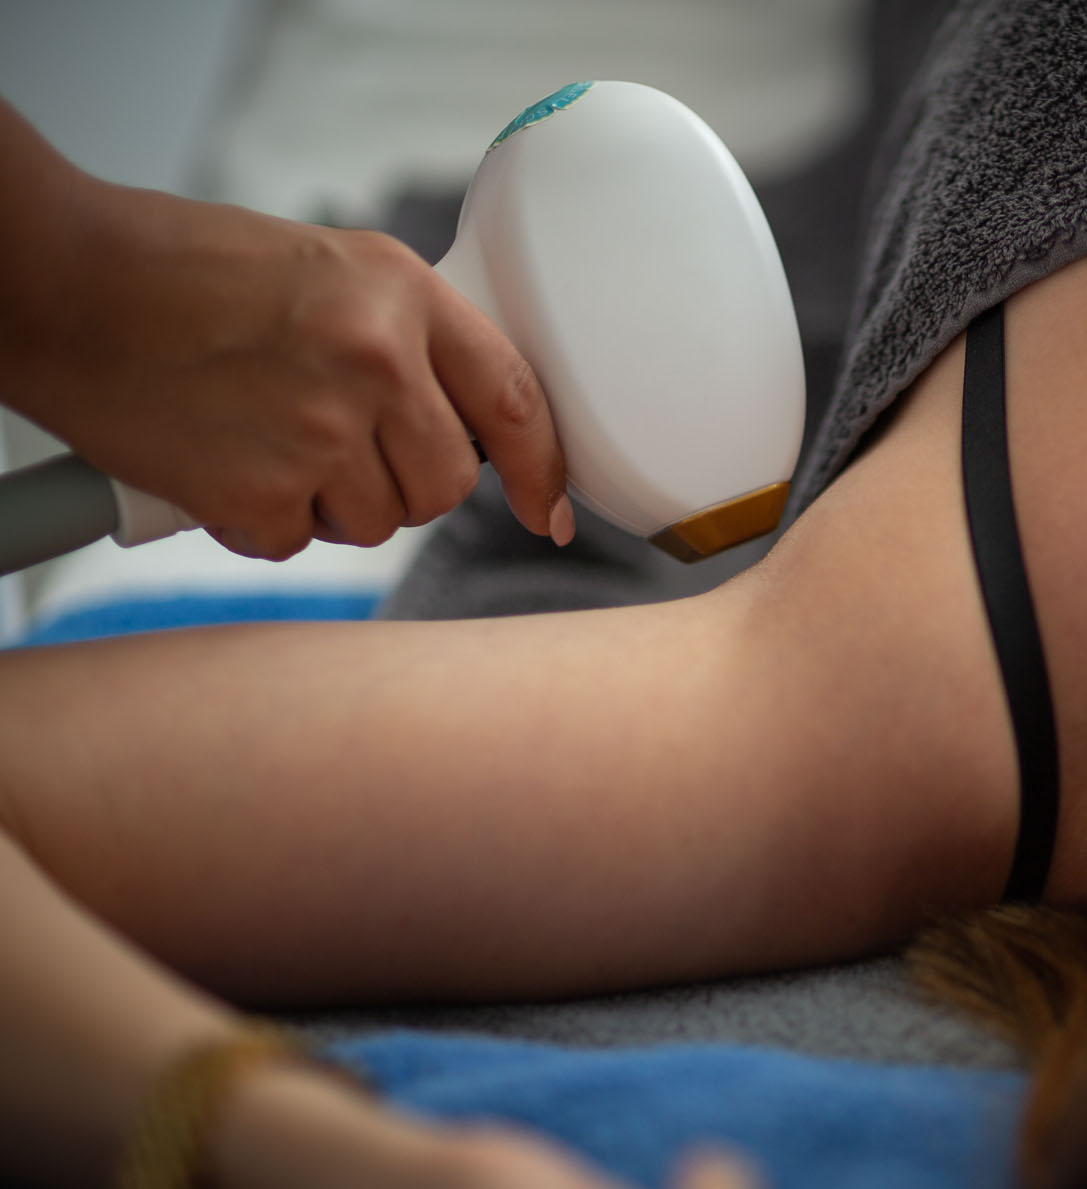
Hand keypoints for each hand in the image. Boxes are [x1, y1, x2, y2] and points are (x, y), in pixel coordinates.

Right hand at [0, 169, 572, 559]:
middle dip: (403, 483)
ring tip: (267, 437)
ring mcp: (320, 430)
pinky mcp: (260, 490)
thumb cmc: (184, 271)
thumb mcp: (328, 270)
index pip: (515, 402)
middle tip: (337, 445)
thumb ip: (407, 338)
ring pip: (379, 520)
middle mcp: (377, 361)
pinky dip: (261, 520)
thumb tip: (468, 423)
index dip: (541, 470)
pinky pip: (297, 542)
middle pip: (445, 483)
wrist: (61, 283)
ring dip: (331, 502)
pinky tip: (222, 461)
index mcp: (403, 294)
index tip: (546, 511)